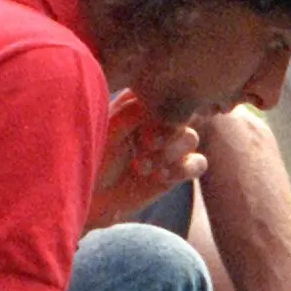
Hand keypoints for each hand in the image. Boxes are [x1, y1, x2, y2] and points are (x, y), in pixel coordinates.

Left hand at [88, 92, 204, 226]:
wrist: (91, 198)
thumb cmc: (93, 159)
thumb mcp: (108, 131)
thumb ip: (133, 112)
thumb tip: (161, 103)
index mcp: (138, 103)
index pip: (163, 92)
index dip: (157, 106)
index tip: (139, 123)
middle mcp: (157, 122)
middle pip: (181, 114)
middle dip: (166, 131)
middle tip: (146, 144)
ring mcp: (169, 146)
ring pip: (191, 138)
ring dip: (171, 151)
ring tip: (142, 166)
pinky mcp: (177, 170)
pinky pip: (198, 163)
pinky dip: (183, 169)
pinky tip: (159, 176)